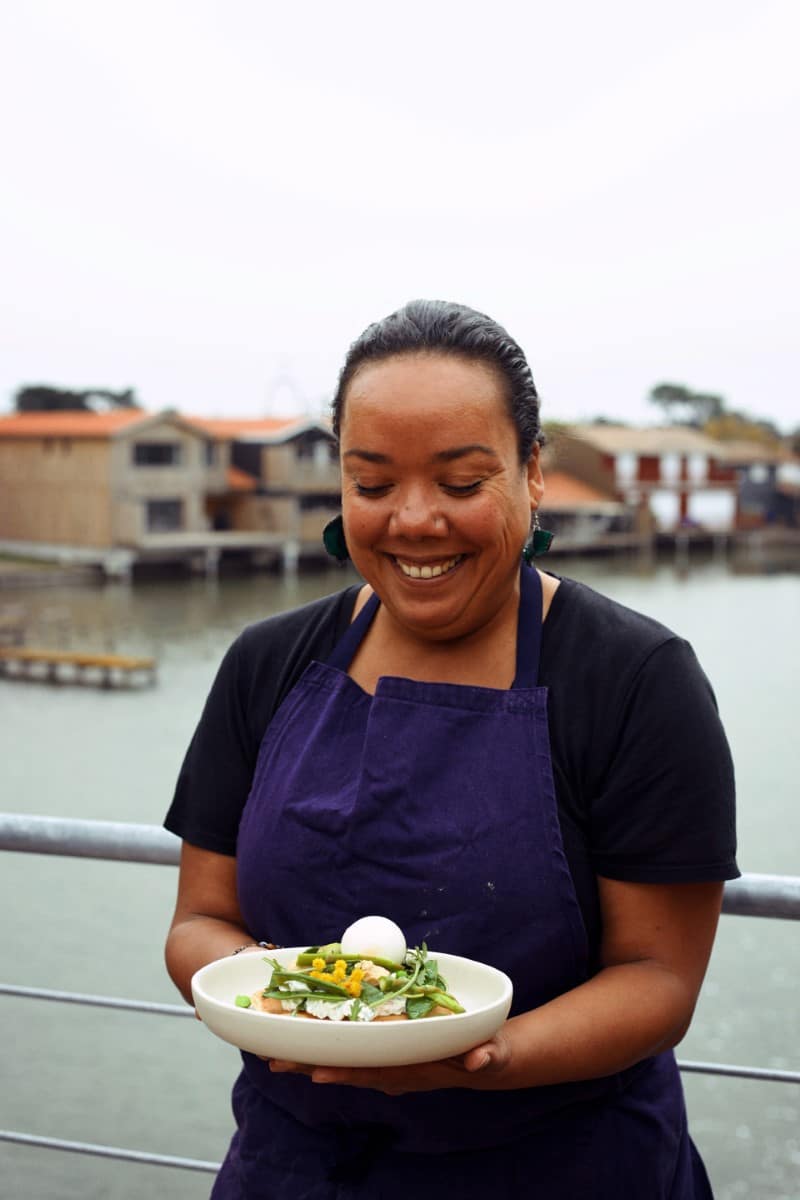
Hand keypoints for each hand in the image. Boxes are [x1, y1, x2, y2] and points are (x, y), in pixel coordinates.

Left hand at [266, 1030, 512, 1094]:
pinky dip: (329, 1049)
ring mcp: (390, 1064)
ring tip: (275, 1055)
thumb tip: (479, 1060)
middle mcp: (396, 1071)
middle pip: (349, 1069)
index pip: (376, 1072)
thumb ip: (486, 1057)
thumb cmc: (488, 1053)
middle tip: (274, 1061)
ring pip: (346, 1063)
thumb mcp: (492, 1054)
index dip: (347, 1073)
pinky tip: (305, 1043)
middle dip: (312, 1065)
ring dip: (311, 1059)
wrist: (488, 1060)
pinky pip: (354, 1053)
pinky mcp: (389, 1054)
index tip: (318, 1074)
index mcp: (416, 1070)